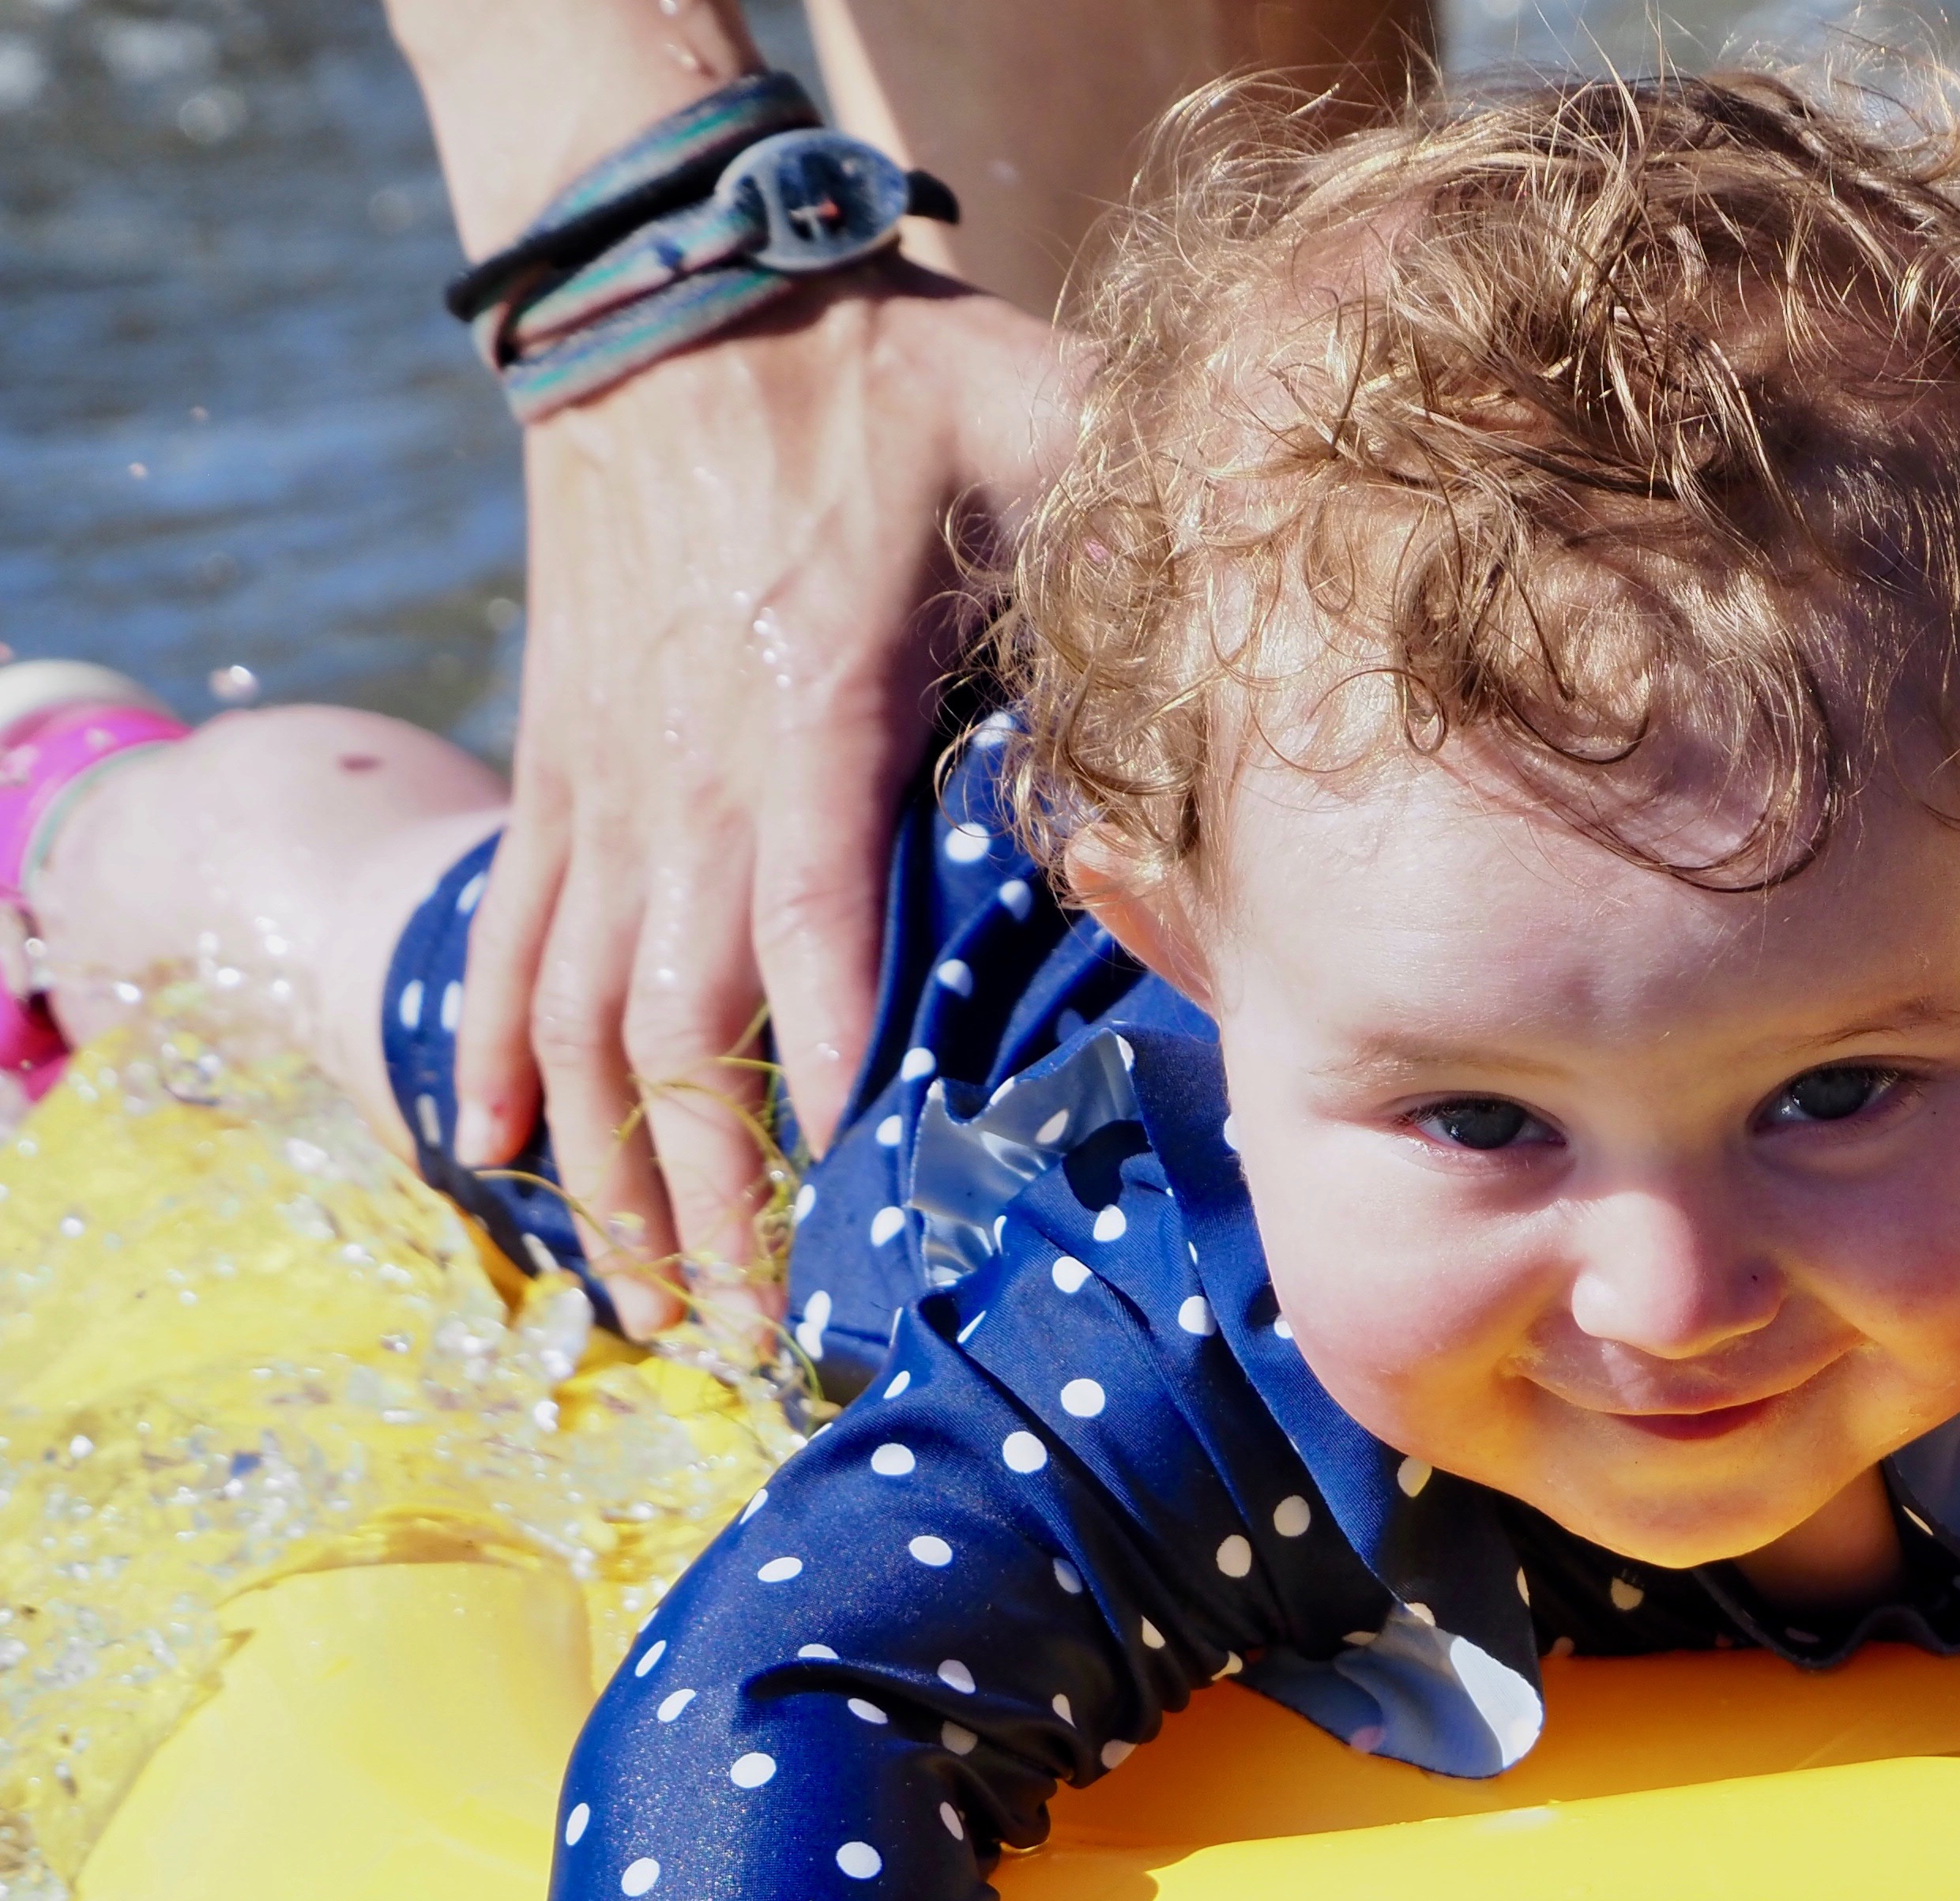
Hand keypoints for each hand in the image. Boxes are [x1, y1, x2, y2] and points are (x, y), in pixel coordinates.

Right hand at [456, 269, 1062, 1340]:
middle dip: (708, 1183)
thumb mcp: (1033, 422)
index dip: (818, 1025)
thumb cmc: (890, 379)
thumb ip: (1133, 526)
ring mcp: (604, 781)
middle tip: (749, 1328)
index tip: (840, 1153)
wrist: (680, 294)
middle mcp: (687, 769)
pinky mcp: (557, 770)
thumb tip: (1254, 617)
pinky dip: (488, 1048)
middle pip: (675, 1012)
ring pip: (579, 1008)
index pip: (809, 897)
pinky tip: (485, 1154)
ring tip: (645, 1304)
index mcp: (811, 703)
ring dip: (605, 1166)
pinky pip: (503, 932)